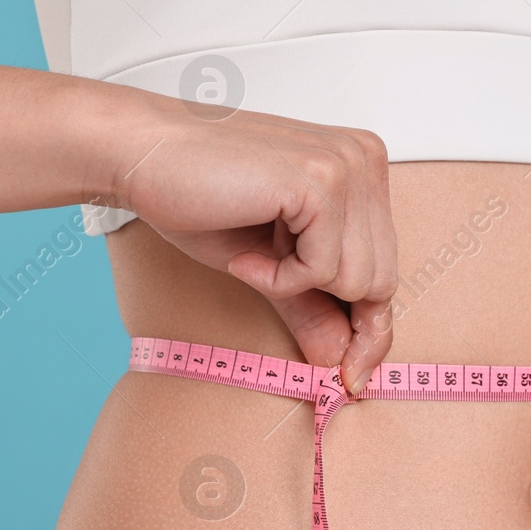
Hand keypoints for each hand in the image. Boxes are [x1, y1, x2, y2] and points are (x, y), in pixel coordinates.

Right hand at [120, 102, 396, 392]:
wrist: (141, 155)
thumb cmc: (198, 198)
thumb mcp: (269, 264)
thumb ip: (312, 305)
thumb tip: (343, 365)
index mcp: (363, 168)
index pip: (389, 266)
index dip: (372, 329)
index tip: (352, 375)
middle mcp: (366, 159)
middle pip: (382, 280)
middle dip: (331, 309)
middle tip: (272, 291)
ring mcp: (347, 166)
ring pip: (359, 280)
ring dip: (295, 287)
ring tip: (251, 257)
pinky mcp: (321, 181)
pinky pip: (323, 270)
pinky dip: (278, 280)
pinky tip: (243, 257)